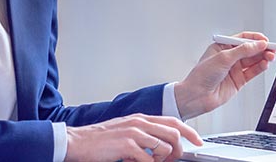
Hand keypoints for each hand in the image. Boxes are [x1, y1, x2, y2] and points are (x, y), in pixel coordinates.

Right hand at [65, 113, 201, 161]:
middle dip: (178, 150)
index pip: (173, 122)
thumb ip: (144, 135)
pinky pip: (149, 159)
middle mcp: (140, 122)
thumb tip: (161, 147)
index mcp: (141, 118)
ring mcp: (133, 133)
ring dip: (162, 160)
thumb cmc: (100, 140)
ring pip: (164, 147)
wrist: (77, 141)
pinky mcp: (126, 145)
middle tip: (172, 160)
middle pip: (173, 133)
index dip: (190, 132)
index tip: (198, 142)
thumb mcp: (126, 131)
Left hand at [174, 31, 275, 118]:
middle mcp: (229, 57)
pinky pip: (252, 72)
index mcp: (222, 47)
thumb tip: (257, 44)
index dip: (255, 39)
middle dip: (262, 48)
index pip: (242, 39)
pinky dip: (260, 67)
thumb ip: (243, 51)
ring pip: (253, 61)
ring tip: (271, 56)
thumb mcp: (223, 58)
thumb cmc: (201, 75)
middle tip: (272, 48)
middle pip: (250, 50)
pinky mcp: (239, 80)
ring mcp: (234, 69)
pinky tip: (265, 64)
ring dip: (263, 57)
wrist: (197, 96)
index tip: (265, 40)